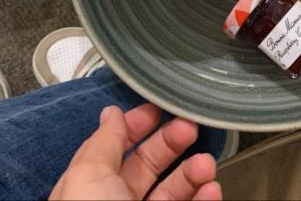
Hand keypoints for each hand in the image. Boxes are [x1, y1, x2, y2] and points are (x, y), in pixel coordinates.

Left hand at [49, 104, 221, 200]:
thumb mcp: (89, 174)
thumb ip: (104, 142)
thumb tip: (111, 113)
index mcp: (91, 187)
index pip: (115, 150)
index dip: (136, 126)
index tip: (158, 108)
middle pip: (147, 167)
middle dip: (170, 144)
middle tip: (189, 127)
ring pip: (174, 193)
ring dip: (192, 173)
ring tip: (205, 163)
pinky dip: (205, 198)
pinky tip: (211, 188)